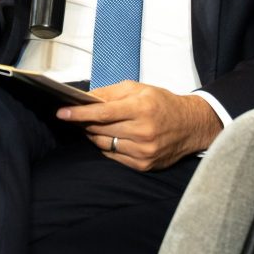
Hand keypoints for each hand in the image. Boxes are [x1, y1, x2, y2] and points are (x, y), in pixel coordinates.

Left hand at [56, 82, 222, 171]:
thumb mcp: (139, 89)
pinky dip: (107, 146)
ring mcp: (143, 151)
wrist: (191, 126)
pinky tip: (112, 137)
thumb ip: (110, 93)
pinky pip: (114, 156)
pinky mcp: (144, 164)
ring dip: (94, 135)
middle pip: (100, 129)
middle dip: (85, 123)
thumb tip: (85, 98)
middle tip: (76, 117)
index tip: (62, 113)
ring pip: (104, 144)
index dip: (79, 113)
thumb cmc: (163, 104)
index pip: (102, 112)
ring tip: (94, 125)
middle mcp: (143, 132)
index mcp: (141, 109)